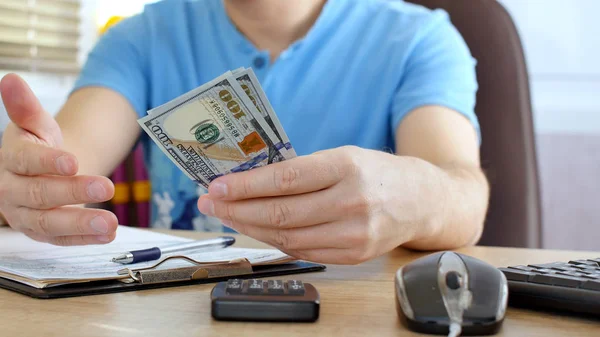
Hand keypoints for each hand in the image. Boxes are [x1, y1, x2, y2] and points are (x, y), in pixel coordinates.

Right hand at [0, 74, 117, 244]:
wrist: (43, 170)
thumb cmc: (39, 144)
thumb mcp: (36, 124)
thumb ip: (26, 107)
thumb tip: (12, 79)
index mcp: (9, 160)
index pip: (25, 161)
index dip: (48, 162)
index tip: (74, 161)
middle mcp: (12, 191)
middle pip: (39, 194)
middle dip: (73, 191)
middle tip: (108, 186)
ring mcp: (26, 216)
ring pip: (49, 224)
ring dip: (81, 223)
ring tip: (111, 223)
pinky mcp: (43, 233)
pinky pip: (63, 240)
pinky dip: (85, 239)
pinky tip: (109, 235)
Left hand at [197, 146, 442, 263]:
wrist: (421, 199)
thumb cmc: (376, 172)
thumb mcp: (342, 156)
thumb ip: (301, 170)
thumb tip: (250, 181)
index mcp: (346, 166)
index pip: (284, 180)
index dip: (245, 186)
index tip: (217, 186)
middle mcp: (352, 201)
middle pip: (281, 213)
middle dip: (237, 210)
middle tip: (211, 203)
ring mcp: (355, 233)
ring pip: (287, 237)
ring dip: (250, 228)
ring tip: (228, 217)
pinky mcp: (354, 255)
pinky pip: (304, 251)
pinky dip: (276, 242)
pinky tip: (258, 230)